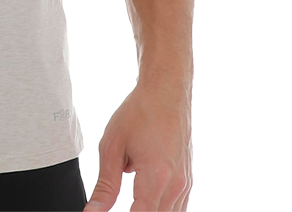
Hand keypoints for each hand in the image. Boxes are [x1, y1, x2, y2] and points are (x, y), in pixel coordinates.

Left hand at [83, 79, 192, 211]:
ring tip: (132, 195)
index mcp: (155, 177)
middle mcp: (175, 185)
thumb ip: (105, 185)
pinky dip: (160, 207)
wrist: (166, 92)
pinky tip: (145, 195)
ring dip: (148, 210)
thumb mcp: (112, 145)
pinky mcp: (187, 181)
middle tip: (121, 201)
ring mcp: (184, 184)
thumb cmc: (140, 112)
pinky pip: (177, 207)